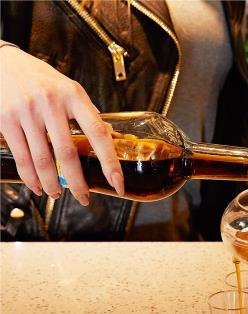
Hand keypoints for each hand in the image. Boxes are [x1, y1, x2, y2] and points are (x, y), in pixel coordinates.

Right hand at [0, 46, 123, 204]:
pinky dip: (30, 177)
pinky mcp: (6, 119)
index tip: (117, 183)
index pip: (98, 134)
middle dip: (77, 183)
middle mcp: (50, 103)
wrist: (3, 62)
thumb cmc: (42, 79)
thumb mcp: (70, 89)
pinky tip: (37, 186)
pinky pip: (21, 156)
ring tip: (57, 194)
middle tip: (84, 199)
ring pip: (42, 160)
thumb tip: (111, 136)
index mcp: (74, 96)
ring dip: (51, 184)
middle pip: (68, 153)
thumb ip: (87, 113)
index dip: (110, 162)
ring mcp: (27, 111)